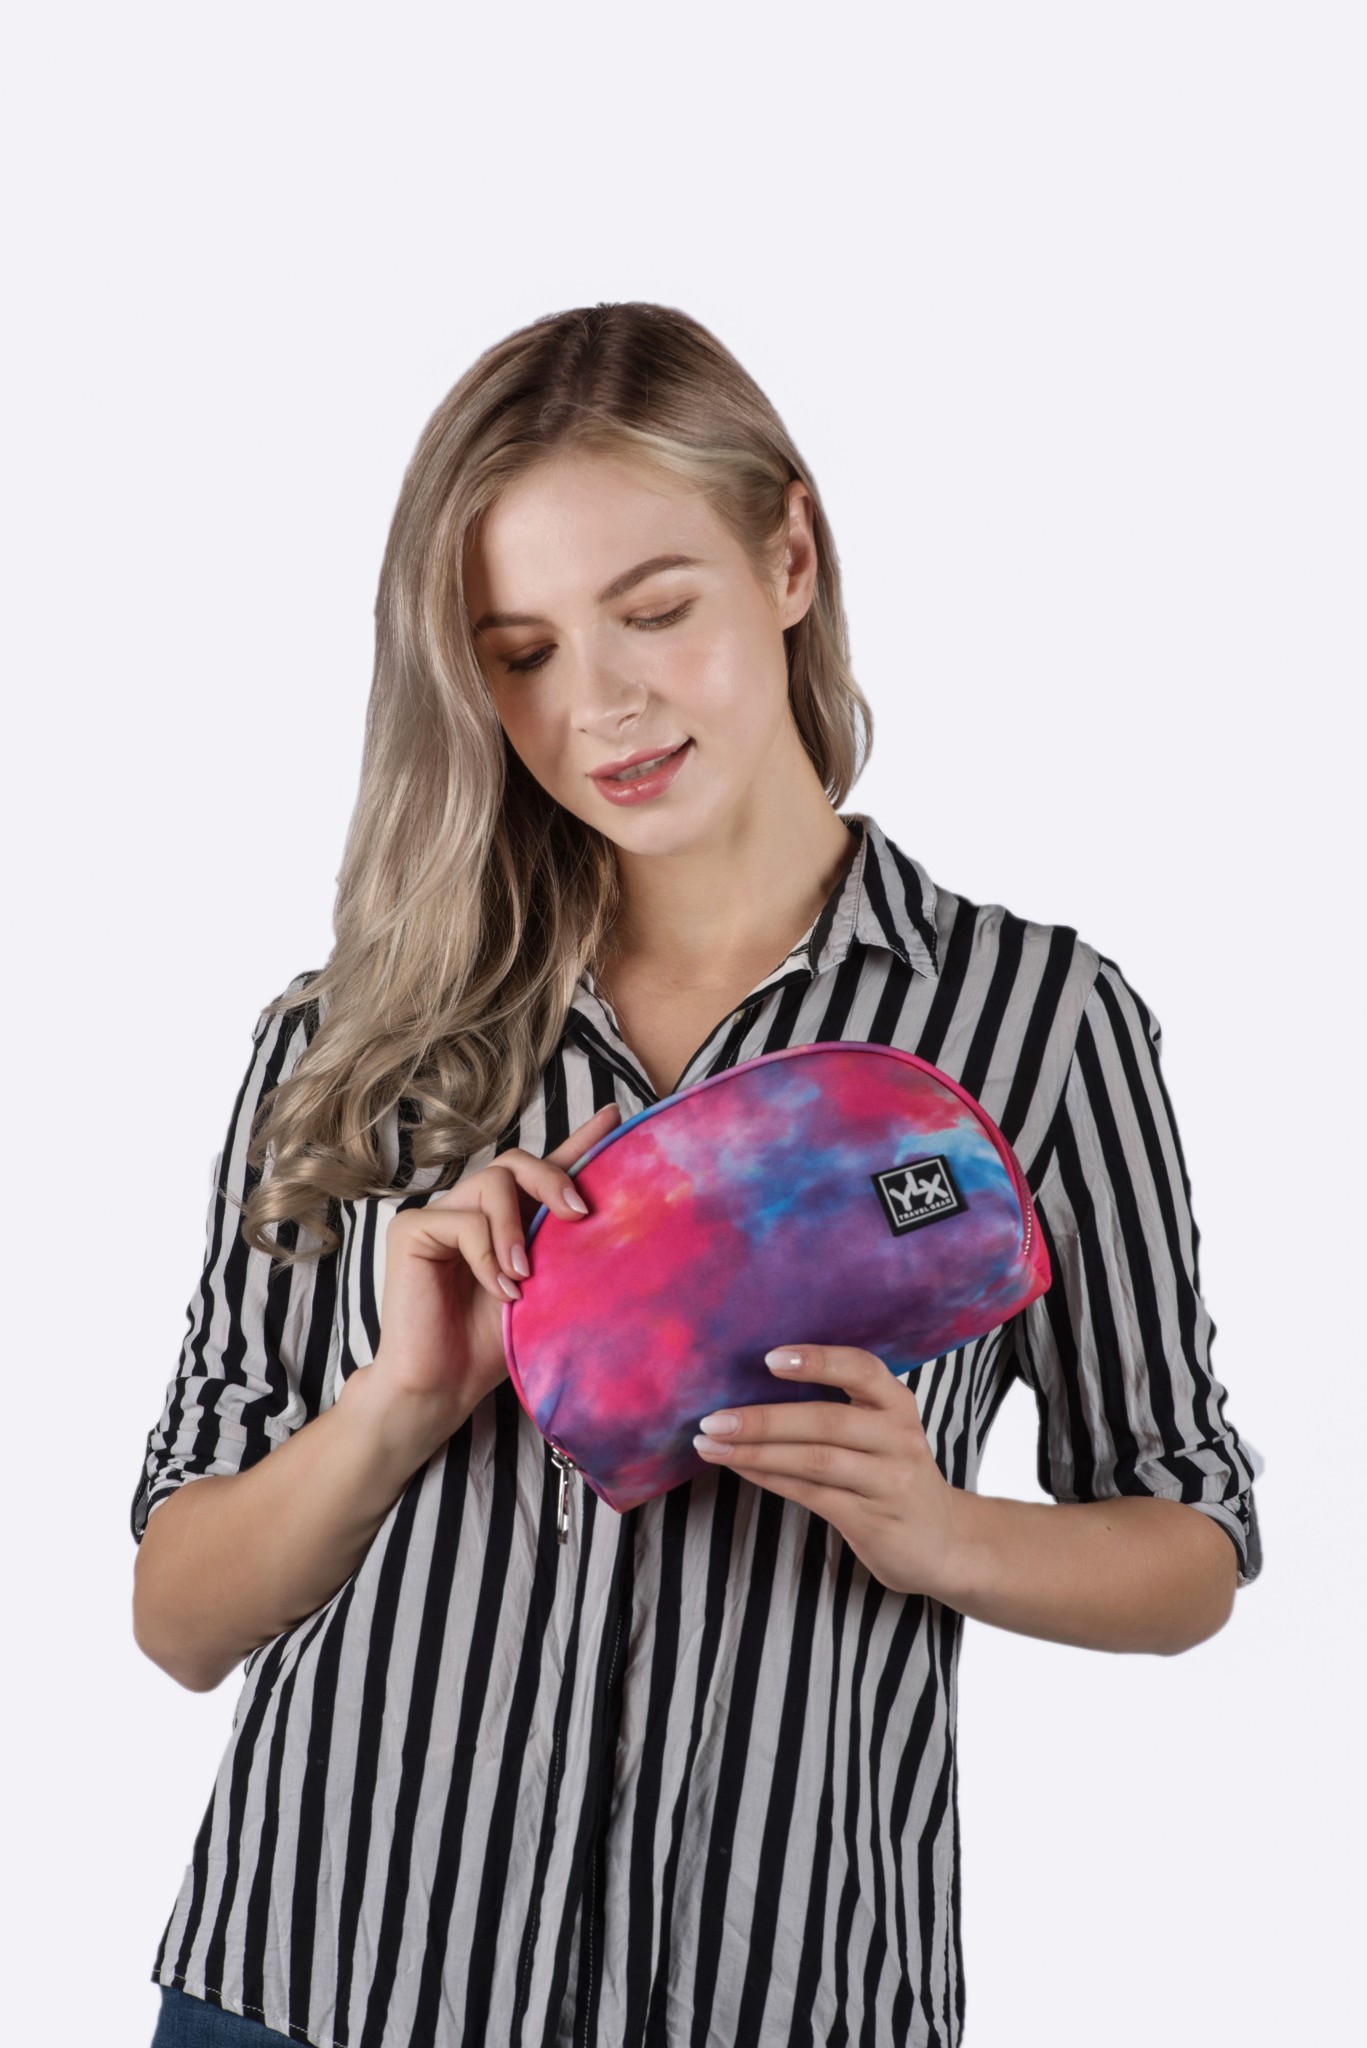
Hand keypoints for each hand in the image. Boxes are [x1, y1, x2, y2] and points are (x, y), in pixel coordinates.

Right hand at [368, 1103, 621, 1433]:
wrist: (443, 1388)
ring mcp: (439, 1215)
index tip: (615, 1116)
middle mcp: (472, 1209)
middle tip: (580, 1213)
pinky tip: (498, 1290)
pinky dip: (487, 1254)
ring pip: (493, 1182)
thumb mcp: (545, 1290)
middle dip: (554, 1178)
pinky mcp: (411, 1229)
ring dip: (516, 1228)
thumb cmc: (491, 1346)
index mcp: (506, 1221)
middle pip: (517, 1162)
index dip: (579, 1142)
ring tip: (525, 1276)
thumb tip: (605, 1215)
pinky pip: (463, 1220)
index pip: (542, 1172)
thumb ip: (563, 1248)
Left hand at [692, 1344, 964, 1599]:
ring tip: (711, 1445)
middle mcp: (898, 1438)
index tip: (769, 1358)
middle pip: (827, 1420)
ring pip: (815, 1461)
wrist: (940, 1541)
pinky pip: (811, 1494)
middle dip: (764, 1419)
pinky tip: (739, 1467)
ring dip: (756, 1452)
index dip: (817, 1361)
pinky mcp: (872, 1520)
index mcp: (898, 1403)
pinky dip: (769, 1478)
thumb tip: (755, 1380)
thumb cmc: (892, 1472)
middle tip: (713, 1418)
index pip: (861, 1369)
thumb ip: (840, 1404)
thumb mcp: (882, 1429)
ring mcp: (889, 1481)